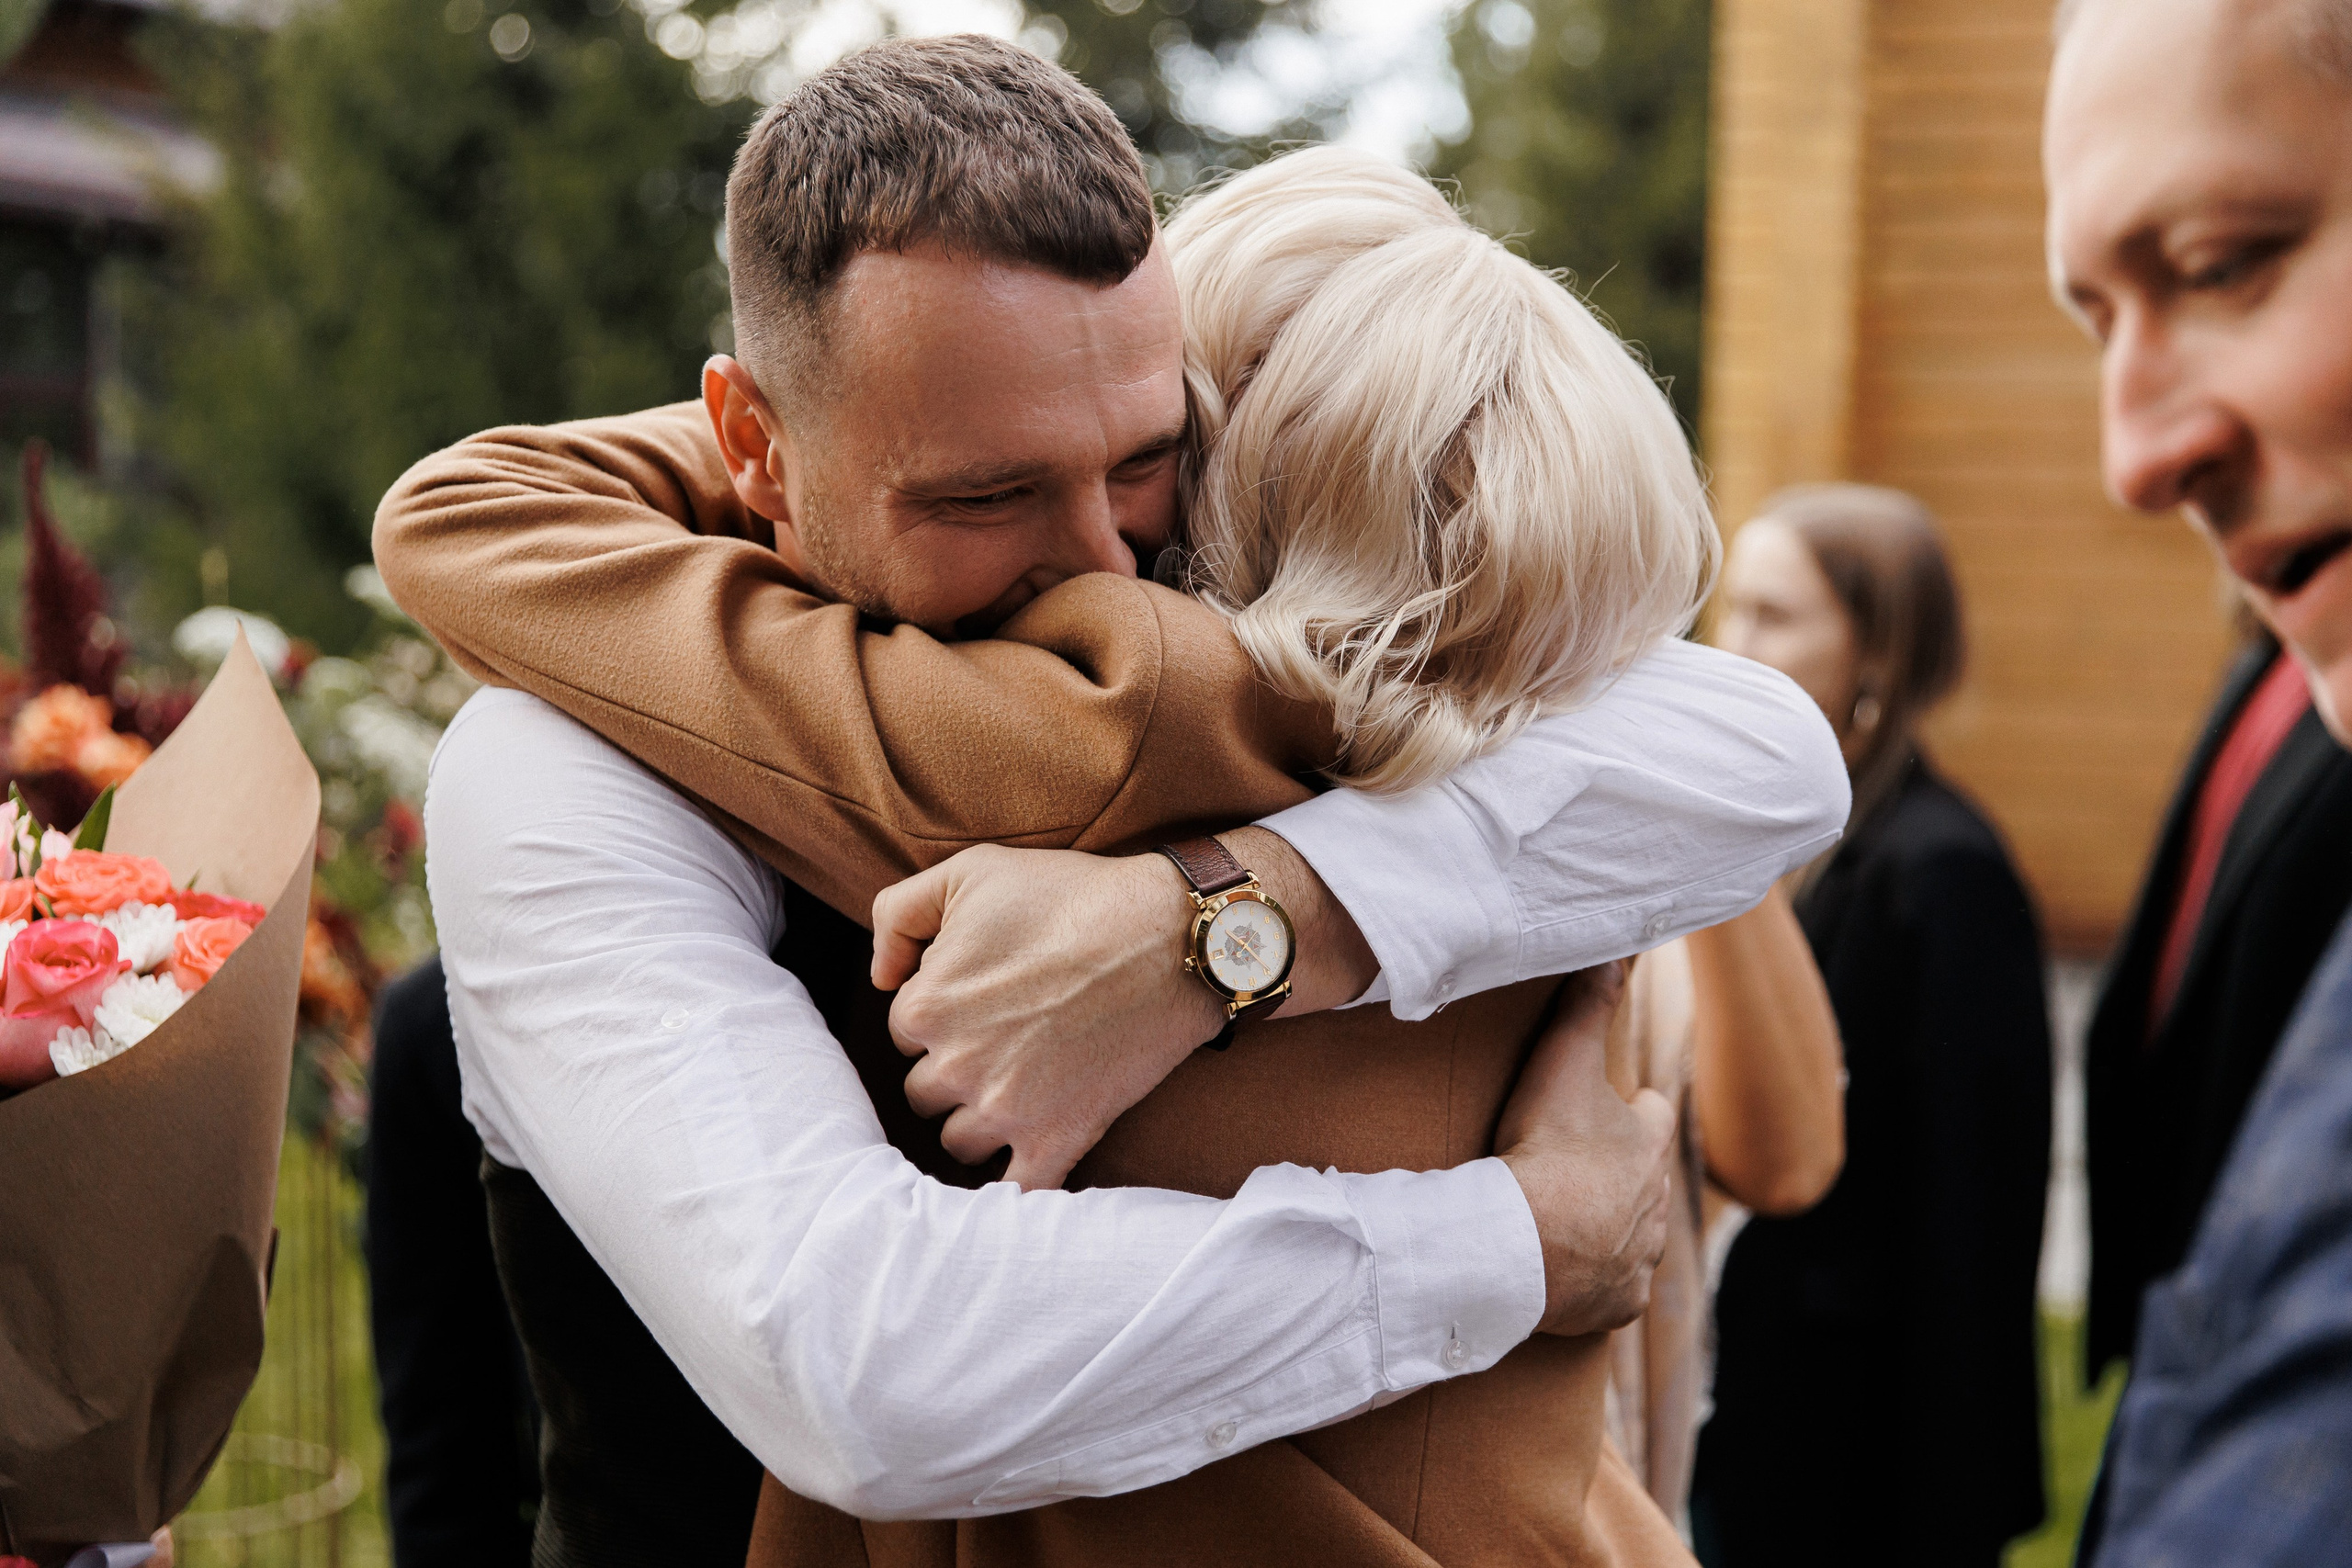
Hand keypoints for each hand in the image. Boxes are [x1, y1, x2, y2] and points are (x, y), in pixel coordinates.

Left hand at [871, 844, 1227, 1189]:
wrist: (1171, 937)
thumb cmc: (1073, 896)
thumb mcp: (970, 871)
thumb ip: (898, 913)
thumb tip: (880, 977)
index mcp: (925, 1006)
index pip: (906, 1032)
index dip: (944, 1013)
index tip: (986, 998)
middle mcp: (954, 1065)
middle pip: (926, 1092)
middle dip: (956, 1069)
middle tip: (1008, 1039)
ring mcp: (1005, 1111)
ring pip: (960, 1142)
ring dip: (981, 1121)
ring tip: (1022, 1087)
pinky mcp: (1057, 1140)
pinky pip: (1018, 1193)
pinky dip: (1018, 1188)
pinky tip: (1028, 1161)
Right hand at [1494, 962, 1679, 1336]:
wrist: (1523, 1242)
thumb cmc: (1545, 1148)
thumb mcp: (1563, 1061)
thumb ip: (1588, 1004)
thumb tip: (1621, 947)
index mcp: (1649, 1145)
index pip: (1651, 1113)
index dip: (1629, 1107)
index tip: (1605, 1105)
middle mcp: (1657, 1204)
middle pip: (1644, 1179)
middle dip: (1618, 1172)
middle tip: (1571, 1166)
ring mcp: (1640, 1259)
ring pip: (1633, 1237)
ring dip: (1607, 1228)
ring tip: (1564, 1222)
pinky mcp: (1618, 1306)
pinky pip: (1611, 1293)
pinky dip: (1592, 1284)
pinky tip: (1564, 1276)